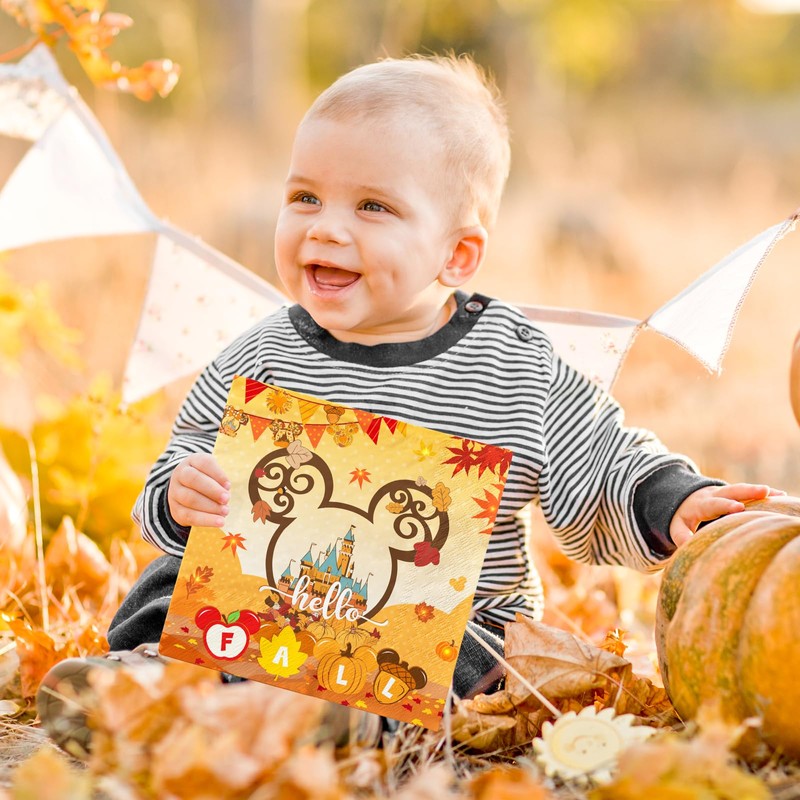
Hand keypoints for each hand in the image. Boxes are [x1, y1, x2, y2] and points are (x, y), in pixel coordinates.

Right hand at [167, 453, 230, 527]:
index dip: (217, 474)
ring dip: (210, 506)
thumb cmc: (206, 479)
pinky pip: (189, 515)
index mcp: (192, 461)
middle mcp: (180, 474)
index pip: (204, 463)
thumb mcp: (212, 472)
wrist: (184, 489)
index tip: (228, 485)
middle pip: (194, 480)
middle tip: (227, 499)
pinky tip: (219, 522)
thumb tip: (226, 490)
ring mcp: (175, 492)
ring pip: (190, 499)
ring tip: (225, 511)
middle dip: (212, 490)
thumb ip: (219, 478)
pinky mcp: (175, 509)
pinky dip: (206, 520)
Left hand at [669, 483, 785, 546]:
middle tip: (764, 491)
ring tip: (780, 494)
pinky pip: (750, 493)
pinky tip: (782, 496)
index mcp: (700, 504)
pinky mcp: (734, 494)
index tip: (739, 507)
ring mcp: (725, 492)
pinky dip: (765, 494)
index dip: (725, 505)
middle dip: (748, 491)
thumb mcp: (676, 526)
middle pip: (731, 491)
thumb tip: (687, 547)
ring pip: (743, 489)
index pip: (713, 504)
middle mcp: (714, 495)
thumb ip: (681, 536)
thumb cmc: (683, 517)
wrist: (683, 496)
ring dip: (760, 491)